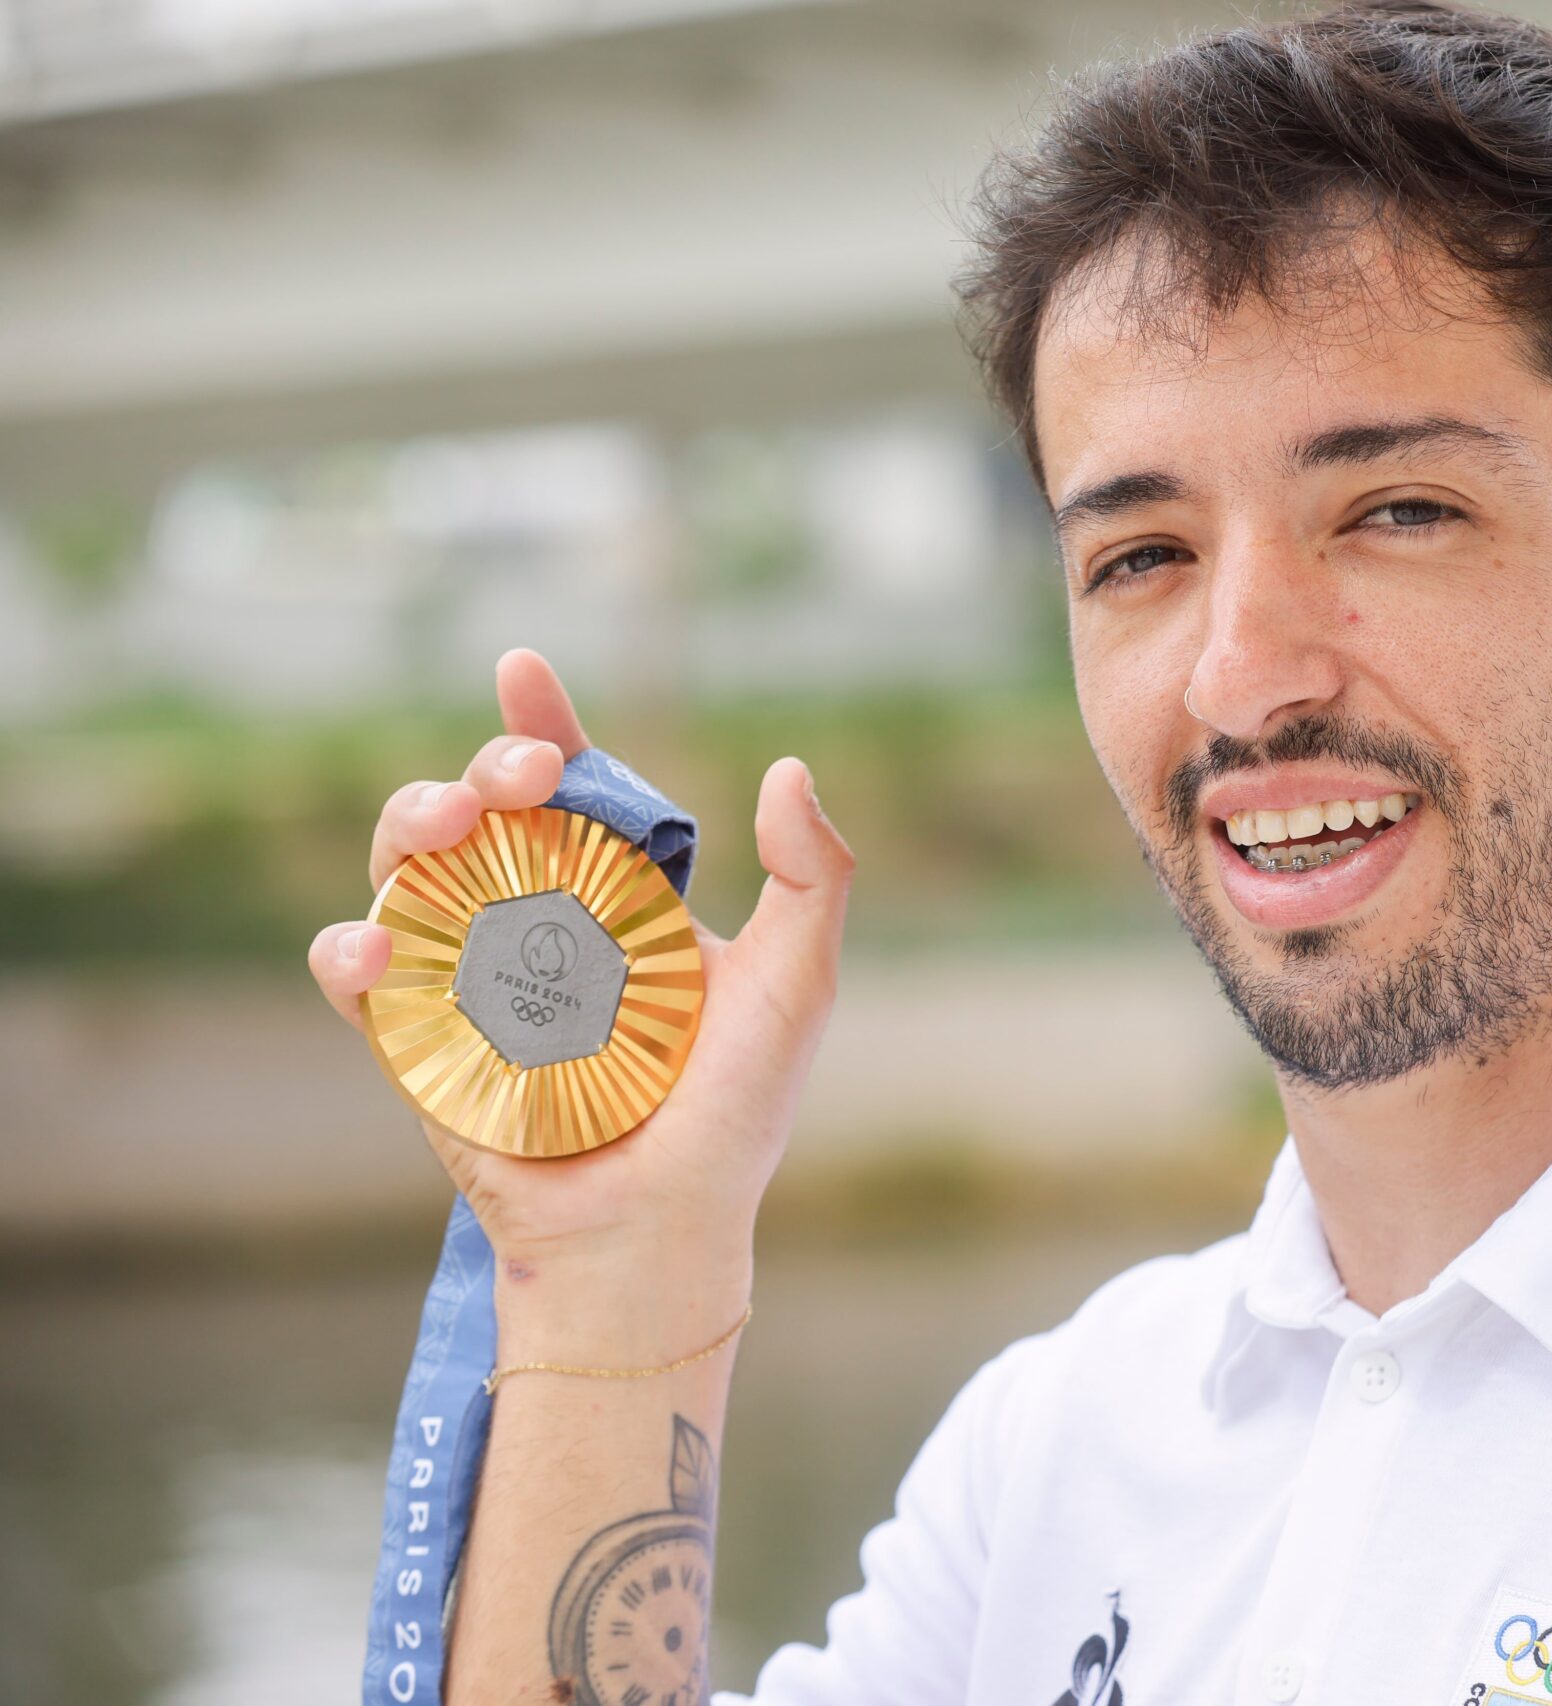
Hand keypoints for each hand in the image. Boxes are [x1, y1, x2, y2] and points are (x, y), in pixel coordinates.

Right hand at [307, 648, 854, 1323]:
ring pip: (407, 872)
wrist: (660, 1229)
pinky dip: (351, 952)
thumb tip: (785, 769)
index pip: (571, 793)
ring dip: (409, 830)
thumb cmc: (733, 1113)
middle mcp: (537, 926)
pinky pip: (360, 982)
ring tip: (445, 830)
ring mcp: (470, 980)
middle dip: (483, 771)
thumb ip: (812, 875)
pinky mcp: (418, 1046)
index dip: (541, 729)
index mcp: (619, 900)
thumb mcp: (797, 985)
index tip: (522, 672)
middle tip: (518, 780)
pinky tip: (376, 943)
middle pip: (479, 814)